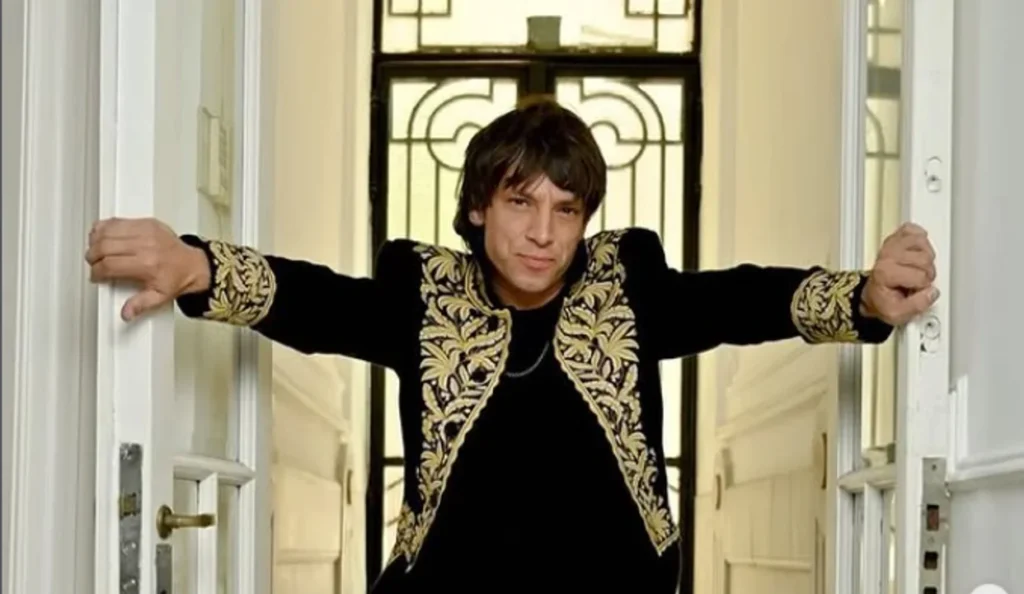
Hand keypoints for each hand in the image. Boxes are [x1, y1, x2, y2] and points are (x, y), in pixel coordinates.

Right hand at [86, 217, 210, 320]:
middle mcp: (145, 245)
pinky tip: (103, 235)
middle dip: (93, 257)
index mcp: (146, 265)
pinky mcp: (147, 222)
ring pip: (108, 230)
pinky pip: (118, 220)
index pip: (110, 265)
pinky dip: (105, 227)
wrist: (193, 264)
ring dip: (96, 241)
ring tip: (97, 250)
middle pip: (104, 246)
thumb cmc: (176, 278)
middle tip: (94, 263)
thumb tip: (126, 313)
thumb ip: (140, 305)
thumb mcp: (160, 297)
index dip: (97, 272)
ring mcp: (146, 231)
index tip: (97, 276)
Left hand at [861, 222, 938, 325]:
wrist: (872, 295)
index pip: (921, 275)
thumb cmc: (884, 301)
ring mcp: (890, 244)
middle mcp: (887, 256)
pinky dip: (920, 239)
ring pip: (923, 243)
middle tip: (917, 281)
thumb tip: (932, 292)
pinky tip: (916, 252)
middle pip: (925, 258)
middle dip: (927, 273)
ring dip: (926, 257)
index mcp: (885, 273)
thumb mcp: (898, 314)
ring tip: (917, 268)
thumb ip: (917, 305)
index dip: (923, 287)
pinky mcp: (895, 237)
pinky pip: (915, 230)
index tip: (914, 291)